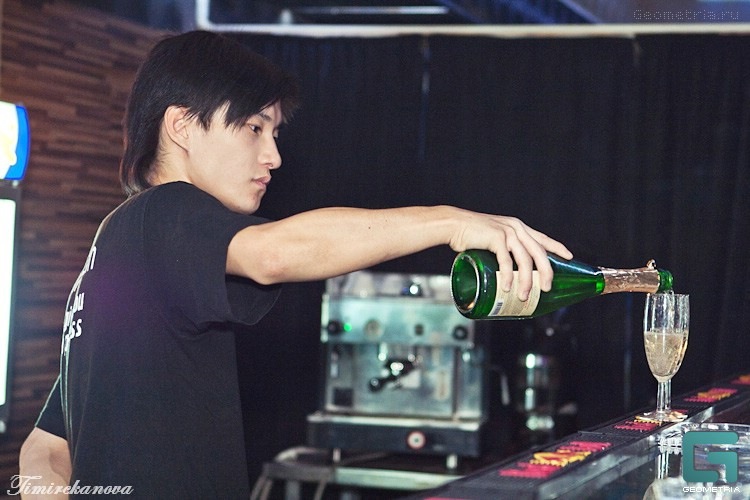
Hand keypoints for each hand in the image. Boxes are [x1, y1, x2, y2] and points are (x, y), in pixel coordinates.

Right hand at [448, 212, 571, 300]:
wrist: (453, 224)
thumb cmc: (471, 234)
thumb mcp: (493, 238)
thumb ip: (503, 249)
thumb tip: (507, 271)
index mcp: (518, 227)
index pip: (543, 238)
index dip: (557, 247)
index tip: (569, 257)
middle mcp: (516, 228)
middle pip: (538, 253)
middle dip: (546, 272)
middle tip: (546, 288)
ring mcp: (506, 232)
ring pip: (524, 260)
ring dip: (526, 280)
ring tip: (524, 295)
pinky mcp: (495, 238)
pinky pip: (506, 261)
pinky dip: (507, 276)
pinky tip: (507, 286)